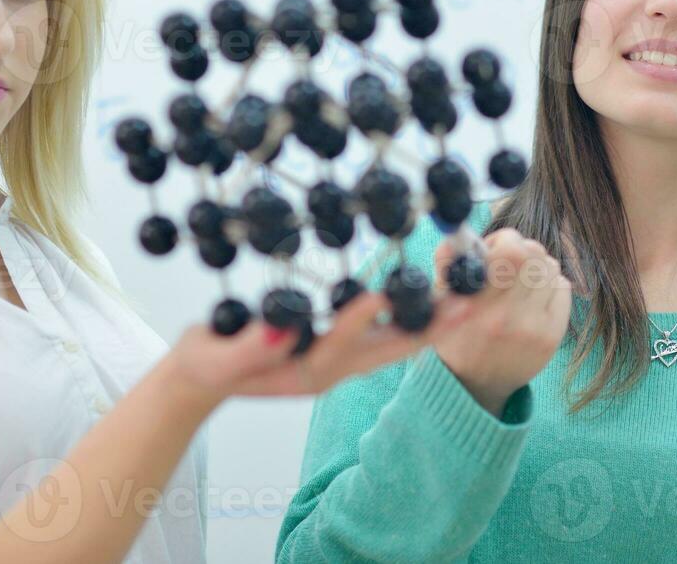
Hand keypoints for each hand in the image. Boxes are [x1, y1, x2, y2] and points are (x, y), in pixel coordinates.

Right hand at [163, 285, 472, 405]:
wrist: (204, 380)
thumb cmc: (206, 364)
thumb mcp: (215, 358)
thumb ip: (247, 348)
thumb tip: (280, 332)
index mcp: (302, 371)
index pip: (336, 345)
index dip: (357, 320)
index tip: (380, 297)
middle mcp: (331, 368)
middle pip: (388, 348)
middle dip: (427, 327)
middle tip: (468, 305)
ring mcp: (338, 359)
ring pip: (396, 340)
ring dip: (433, 320)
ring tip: (471, 297)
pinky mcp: (339, 346)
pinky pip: (387, 331)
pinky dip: (414, 313)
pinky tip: (437, 296)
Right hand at [431, 228, 570, 417]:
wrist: (473, 387)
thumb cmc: (453, 334)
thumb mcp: (438, 300)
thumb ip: (447, 261)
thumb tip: (462, 234)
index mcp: (477, 306)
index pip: (513, 251)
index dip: (504, 241)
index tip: (493, 251)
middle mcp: (508, 318)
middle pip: (535, 254)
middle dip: (520, 249)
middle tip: (507, 263)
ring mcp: (534, 329)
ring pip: (550, 268)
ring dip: (536, 265)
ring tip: (519, 279)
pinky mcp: (552, 337)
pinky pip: (563, 288)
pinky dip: (549, 284)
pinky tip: (532, 295)